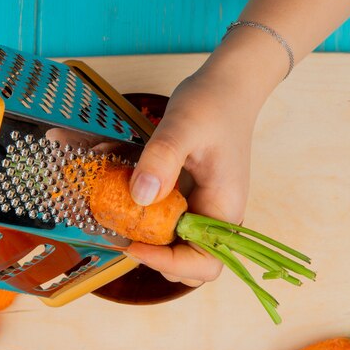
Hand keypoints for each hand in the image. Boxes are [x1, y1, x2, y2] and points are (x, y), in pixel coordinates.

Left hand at [126, 64, 259, 286]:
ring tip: (121, 210)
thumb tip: (140, 198)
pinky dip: (144, 213)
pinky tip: (127, 188)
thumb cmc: (213, 103)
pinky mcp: (188, 196)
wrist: (228, 85)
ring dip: (146, 236)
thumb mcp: (183, 125)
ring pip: (174, 243)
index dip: (168, 263)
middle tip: (125, 231)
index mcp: (223, 209)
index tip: (134, 244)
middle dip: (154, 255)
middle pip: (187, 263)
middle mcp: (214, 216)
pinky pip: (166, 219)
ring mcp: (202, 207)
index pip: (203, 263)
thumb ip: (162, 159)